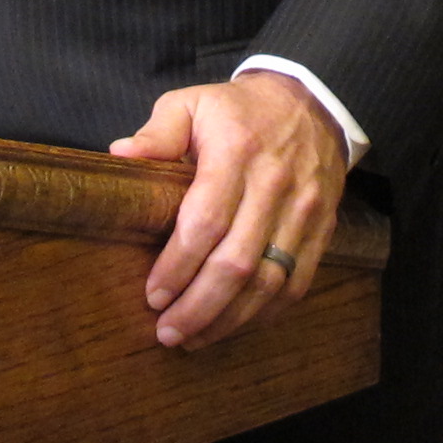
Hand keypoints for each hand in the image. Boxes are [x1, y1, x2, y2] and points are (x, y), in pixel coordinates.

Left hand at [110, 72, 348, 350]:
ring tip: (193, 339)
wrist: (312, 103)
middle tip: (167, 332)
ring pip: (269, 281)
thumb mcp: (192, 103)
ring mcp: (304, 210)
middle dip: (198, 306)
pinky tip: (234, 325)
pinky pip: (296, 283)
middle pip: (237, 262)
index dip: (178, 266)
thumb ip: (157, 131)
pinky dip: (265, 313)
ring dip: (229, 319)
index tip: (153, 295)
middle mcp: (275, 184)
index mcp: (237, 152)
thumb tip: (120, 155)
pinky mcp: (322, 229)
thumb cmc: (239, 111)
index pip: (206, 221)